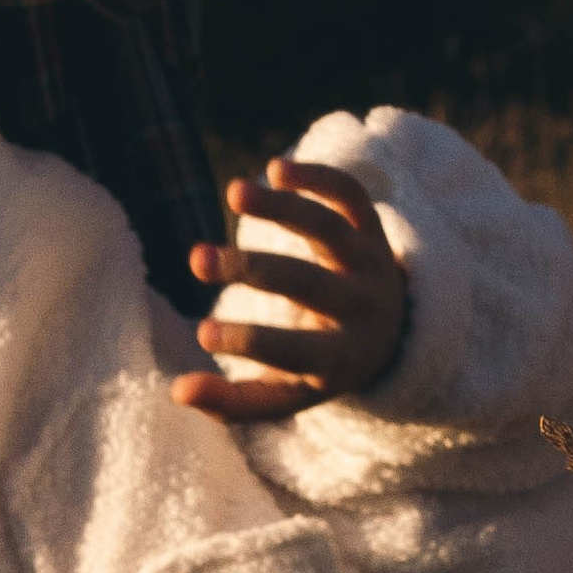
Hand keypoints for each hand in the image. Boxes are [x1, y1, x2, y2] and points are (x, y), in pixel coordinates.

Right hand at [168, 157, 409, 421]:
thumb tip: (178, 391)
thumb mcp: (286, 395)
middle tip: (196, 259)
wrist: (394, 333)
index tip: (201, 333)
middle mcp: (361, 308)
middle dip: (251, 269)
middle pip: (308, 284)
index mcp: (340, 358)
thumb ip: (233, 402)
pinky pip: (351, 196)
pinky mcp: (372, 227)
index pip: (294, 351)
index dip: (248, 342)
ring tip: (234, 192)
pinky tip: (274, 169)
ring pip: (328, 229)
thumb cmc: (319, 366)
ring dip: (282, 209)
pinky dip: (319, 178)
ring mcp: (369, 263)